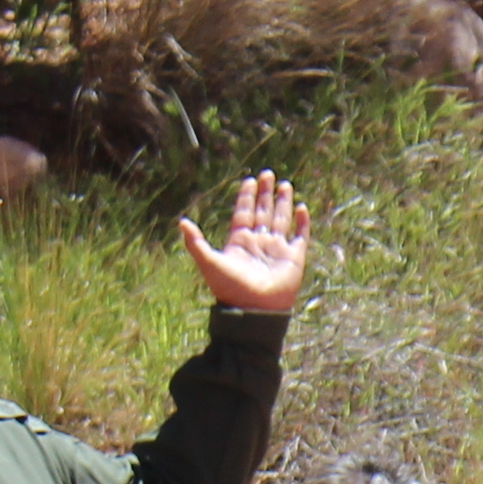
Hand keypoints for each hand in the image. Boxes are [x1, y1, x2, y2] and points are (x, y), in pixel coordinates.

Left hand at [178, 171, 309, 316]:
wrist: (254, 309)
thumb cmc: (230, 287)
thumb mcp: (209, 262)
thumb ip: (195, 242)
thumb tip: (181, 221)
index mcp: (239, 241)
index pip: (244, 212)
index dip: (246, 197)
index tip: (249, 180)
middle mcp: (259, 242)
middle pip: (263, 211)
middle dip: (265, 193)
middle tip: (268, 174)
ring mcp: (277, 249)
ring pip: (281, 219)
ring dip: (283, 202)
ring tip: (285, 184)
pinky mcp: (294, 258)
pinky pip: (300, 236)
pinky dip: (301, 222)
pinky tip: (301, 207)